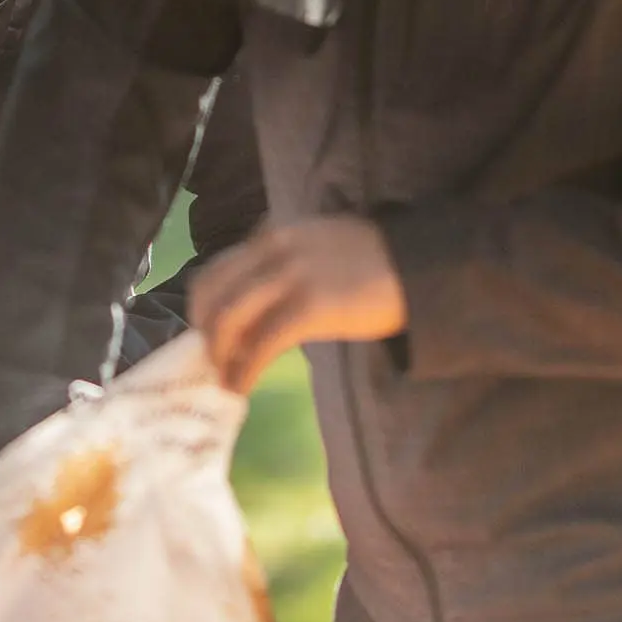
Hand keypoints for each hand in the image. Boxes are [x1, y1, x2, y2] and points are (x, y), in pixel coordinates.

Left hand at [190, 217, 406, 395]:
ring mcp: (291, 277)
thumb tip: (252, 305)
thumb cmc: (371, 263)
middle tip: (211, 359)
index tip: (206, 332)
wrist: (419, 266)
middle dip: (203, 331)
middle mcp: (273, 250)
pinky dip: (244, 369)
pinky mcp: (311, 307)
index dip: (203, 306)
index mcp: (273, 235)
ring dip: (219, 355)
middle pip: (213, 293)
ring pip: (229, 318)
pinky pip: (261, 343)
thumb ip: (281, 263)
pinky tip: (241, 386)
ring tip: (224, 378)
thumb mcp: (315, 247)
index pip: (217, 269)